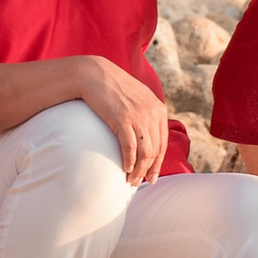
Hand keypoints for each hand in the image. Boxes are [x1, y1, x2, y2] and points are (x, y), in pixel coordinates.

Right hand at [76, 56, 170, 185]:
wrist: (94, 74)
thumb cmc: (113, 88)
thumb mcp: (138, 97)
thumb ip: (146, 113)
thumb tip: (147, 136)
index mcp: (159, 109)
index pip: (163, 143)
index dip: (158, 163)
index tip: (152, 176)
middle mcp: (153, 113)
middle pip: (155, 150)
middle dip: (149, 170)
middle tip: (140, 182)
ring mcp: (139, 116)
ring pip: (145, 152)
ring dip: (139, 170)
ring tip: (130, 180)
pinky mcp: (123, 119)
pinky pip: (130, 147)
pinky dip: (129, 161)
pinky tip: (125, 168)